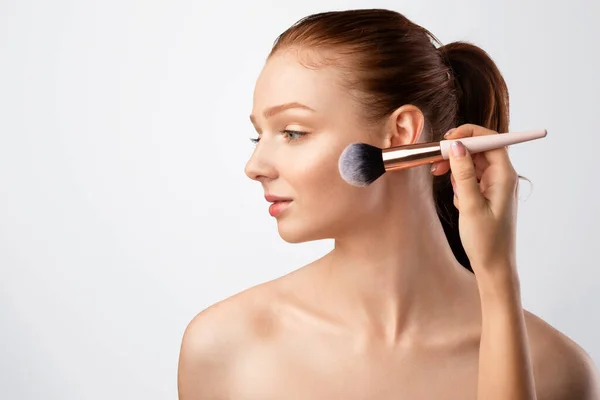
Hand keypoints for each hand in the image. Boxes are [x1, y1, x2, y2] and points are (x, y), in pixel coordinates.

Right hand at [431, 124, 519, 282]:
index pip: (491, 140)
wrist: (494, 266)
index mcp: (504, 176)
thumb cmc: (486, 240)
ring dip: (455, 168)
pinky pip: (471, 178)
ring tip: (439, 177)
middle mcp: (502, 177)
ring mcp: (495, 186)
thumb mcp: (470, 206)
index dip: (469, 134)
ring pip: (473, 164)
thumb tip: (456, 147)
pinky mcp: (487, 195)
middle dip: (456, 152)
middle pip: (479, 150)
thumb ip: (463, 174)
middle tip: (435, 161)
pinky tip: (456, 198)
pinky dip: (459, 182)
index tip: (447, 139)